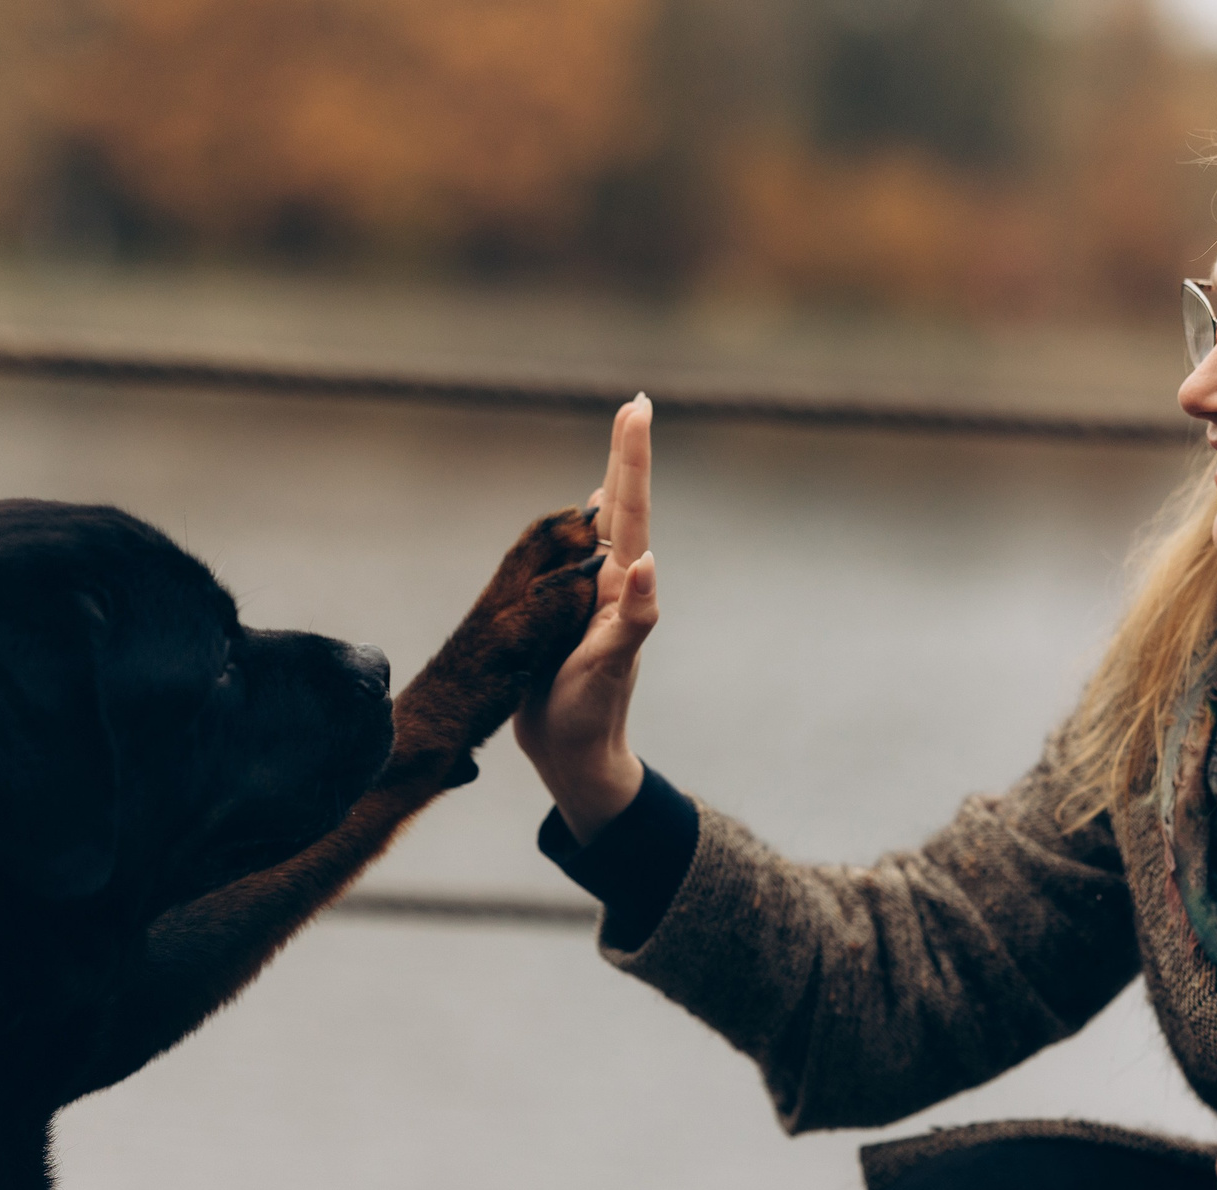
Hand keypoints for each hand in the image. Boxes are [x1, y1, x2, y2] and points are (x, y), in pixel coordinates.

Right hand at [514, 393, 657, 842]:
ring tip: (621, 445)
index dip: (630, 458)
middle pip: (619, 506)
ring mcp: (591, 600)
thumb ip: (635, 617)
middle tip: (636, 406)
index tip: (637, 409)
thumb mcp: (611, 666)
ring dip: (611, 483)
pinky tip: (584, 519)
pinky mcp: (568, 616)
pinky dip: (579, 527)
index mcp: (622, 588)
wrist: (574, 755)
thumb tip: (648, 561)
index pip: (629, 510)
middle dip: (625, 454)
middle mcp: (612, 586)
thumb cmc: (592, 715)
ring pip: (601, 528)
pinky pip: (573, 558)